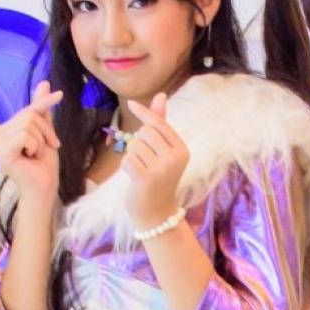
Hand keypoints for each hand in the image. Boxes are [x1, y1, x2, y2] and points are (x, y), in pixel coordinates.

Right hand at [0, 81, 62, 204]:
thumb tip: (43, 82)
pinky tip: (30, 158)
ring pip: (28, 124)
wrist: (44, 186)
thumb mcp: (45, 131)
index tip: (60, 94)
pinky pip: (25, 136)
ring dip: (40, 141)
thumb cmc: (43, 164)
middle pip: (29, 114)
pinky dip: (35, 147)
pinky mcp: (1, 151)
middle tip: (44, 149)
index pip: (28, 109)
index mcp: (4, 129)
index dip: (45, 102)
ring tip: (35, 155)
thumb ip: (41, 109)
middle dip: (45, 132)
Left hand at [122, 93, 189, 229]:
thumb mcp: (163, 150)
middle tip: (145, 161)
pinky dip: (127, 167)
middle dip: (139, 143)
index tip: (131, 104)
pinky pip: (127, 159)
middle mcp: (175, 158)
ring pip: (134, 146)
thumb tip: (160, 95)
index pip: (158, 123)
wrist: (156, 214)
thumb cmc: (157, 178)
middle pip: (145, 132)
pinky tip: (135, 178)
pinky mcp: (146, 178)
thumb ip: (160, 123)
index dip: (144, 113)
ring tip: (141, 170)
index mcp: (182, 149)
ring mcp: (162, 169)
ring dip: (132, 156)